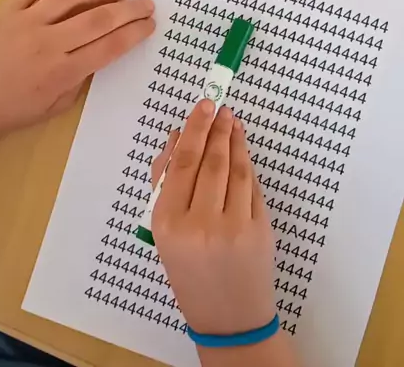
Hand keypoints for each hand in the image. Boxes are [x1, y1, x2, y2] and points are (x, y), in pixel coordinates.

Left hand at [0, 0, 154, 149]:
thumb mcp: (51, 108)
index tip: (150, 23)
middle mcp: (47, 44)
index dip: (134, 33)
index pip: (109, 47)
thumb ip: (79, 81)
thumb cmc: (7, 111)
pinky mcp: (5, 10)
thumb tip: (100, 54)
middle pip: (98, 18)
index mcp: (61, 73)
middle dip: (128, 9)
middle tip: (147, 2)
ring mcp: (25, 22)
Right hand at [152, 100, 275, 336]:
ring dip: (234, 140)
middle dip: (215, 128)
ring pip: (235, 169)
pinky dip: (247, 164)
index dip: (194, 129)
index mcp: (168, 223)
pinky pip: (252, 187)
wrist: (227, 317)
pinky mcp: (260, 230)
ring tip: (232, 122)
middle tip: (219, 106)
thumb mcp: (164, 234)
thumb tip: (174, 139)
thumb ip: (165, 185)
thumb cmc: (189, 273)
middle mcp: (200, 223)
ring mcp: (234, 227)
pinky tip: (242, 150)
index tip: (203, 106)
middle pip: (210, 161)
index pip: (182, 163)